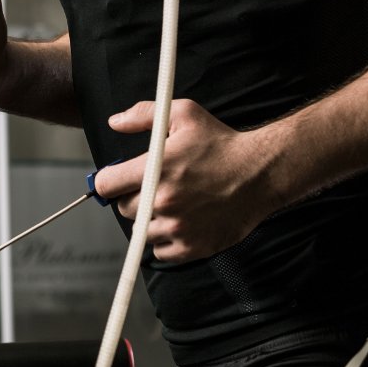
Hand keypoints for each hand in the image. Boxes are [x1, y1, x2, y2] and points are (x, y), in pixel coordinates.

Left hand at [92, 100, 287, 262]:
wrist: (261, 172)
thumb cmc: (222, 143)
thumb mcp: (184, 115)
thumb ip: (143, 115)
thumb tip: (114, 122)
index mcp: (155, 170)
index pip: (106, 184)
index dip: (109, 180)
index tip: (118, 179)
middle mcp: (163, 201)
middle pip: (124, 209)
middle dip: (133, 198)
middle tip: (153, 189)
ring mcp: (178, 227)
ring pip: (142, 232)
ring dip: (150, 220)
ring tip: (171, 204)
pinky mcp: (192, 247)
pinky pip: (161, 252)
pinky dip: (165, 241)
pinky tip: (180, 222)